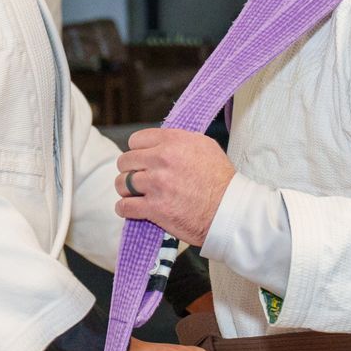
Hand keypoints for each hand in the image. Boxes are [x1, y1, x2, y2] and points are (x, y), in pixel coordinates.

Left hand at [115, 128, 235, 245]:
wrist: (228, 210)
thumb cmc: (221, 180)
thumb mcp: (205, 146)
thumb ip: (179, 140)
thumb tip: (161, 142)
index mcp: (173, 141)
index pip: (136, 140)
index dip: (137, 151)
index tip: (141, 160)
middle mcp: (162, 159)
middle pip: (125, 161)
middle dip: (130, 170)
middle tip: (137, 178)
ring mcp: (156, 184)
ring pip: (122, 183)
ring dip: (126, 190)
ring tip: (134, 194)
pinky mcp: (154, 208)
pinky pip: (125, 206)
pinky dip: (124, 209)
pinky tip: (130, 208)